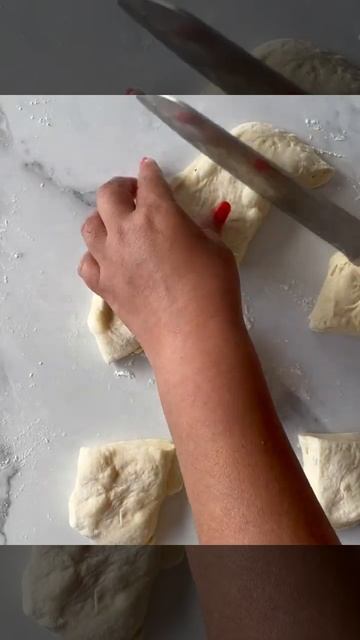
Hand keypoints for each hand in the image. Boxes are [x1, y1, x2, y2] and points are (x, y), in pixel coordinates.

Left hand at [79, 158, 243, 362]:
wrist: (191, 335)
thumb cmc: (213, 288)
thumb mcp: (218, 249)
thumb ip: (205, 228)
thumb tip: (206, 218)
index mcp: (158, 212)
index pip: (148, 181)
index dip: (149, 172)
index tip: (149, 170)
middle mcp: (126, 229)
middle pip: (108, 194)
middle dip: (121, 188)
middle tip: (134, 195)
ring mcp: (110, 258)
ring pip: (90, 226)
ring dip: (102, 218)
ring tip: (117, 225)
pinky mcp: (103, 286)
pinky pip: (86, 263)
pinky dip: (94, 256)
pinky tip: (108, 260)